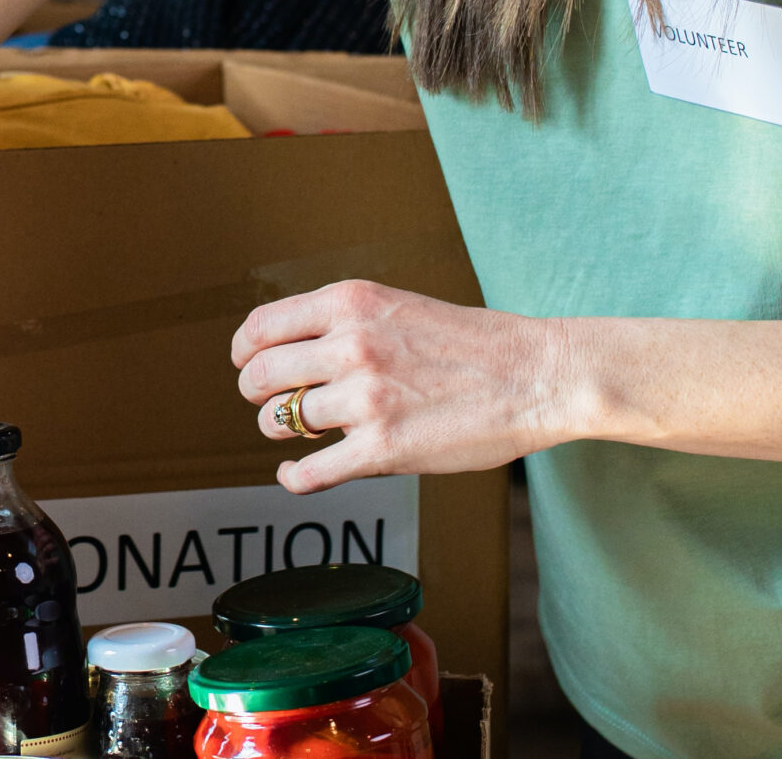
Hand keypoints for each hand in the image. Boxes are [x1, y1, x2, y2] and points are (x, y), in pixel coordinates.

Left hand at [231, 280, 575, 491]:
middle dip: (255, 393)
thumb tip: (290, 349)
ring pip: (280, 421)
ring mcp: (365, 399)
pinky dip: (293, 477)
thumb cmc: (473, 344)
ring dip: (281, 431)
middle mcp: (350, 346)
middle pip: (260, 376)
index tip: (247, 364)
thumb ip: (344, 323)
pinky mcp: (382, 449)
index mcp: (351, 304)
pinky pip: (309, 472)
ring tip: (299, 432)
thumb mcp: (397, 307)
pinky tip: (294, 472)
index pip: (262, 326)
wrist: (536, 376)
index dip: (245, 351)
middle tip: (267, 402)